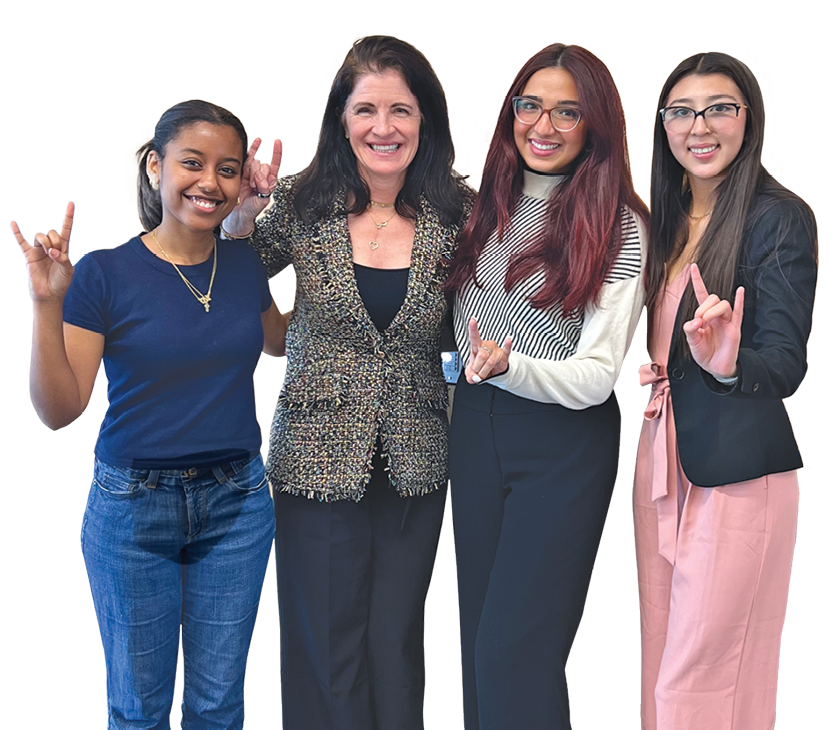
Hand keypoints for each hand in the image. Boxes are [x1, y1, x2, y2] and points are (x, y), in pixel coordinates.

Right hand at [11, 201, 74, 301]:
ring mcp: (39, 250)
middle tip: (56, 252)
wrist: (49, 295)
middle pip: (52, 232)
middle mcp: (51, 246)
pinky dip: (16, 232)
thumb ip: (63, 259)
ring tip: (48, 253)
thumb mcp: (68, 271)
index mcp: (64, 248)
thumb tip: (52, 251)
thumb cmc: (61, 283)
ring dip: (45, 241)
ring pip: (40, 235)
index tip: (71, 203)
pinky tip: (13, 222)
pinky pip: (20, 241)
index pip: (67, 229)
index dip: (69, 217)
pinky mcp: (29, 255)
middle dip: (56, 240)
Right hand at [225, 137, 282, 234]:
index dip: (276, 154)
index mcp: (270, 184)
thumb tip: (262, 177)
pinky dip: (252, 150)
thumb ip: (263, 190)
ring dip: (251, 173)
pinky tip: (258, 140)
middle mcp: (263, 178)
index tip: (277, 141)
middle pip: (263, 166)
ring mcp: (252, 175)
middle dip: (258, 176)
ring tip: (249, 185)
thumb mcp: (260, 202)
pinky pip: (248, 159)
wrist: (238, 216)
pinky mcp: (242, 173)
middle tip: (254, 187)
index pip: (275, 166)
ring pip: (254, 163)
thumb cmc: (251, 211)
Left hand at [464, 317, 511, 383]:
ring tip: (484, 374)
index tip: (472, 320)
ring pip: (490, 361)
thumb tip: (474, 378)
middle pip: (482, 355)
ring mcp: (496, 350)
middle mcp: (487, 346)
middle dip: (478, 368)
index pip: (474, 336)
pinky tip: (508, 340)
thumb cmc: (480, 368)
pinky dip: (508, 346)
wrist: (492, 373)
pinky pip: (507, 350)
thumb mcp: (471, 374)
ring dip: (485, 371)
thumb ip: (470, 376)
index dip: (473, 328)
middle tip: (477, 373)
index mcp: (476, 347)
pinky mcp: (504, 355)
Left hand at [682, 263, 743, 378]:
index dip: (697, 281)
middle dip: (703, 307)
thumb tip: (694, 321)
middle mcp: (716, 316)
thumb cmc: (705, 354)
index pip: (701, 295)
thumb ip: (690, 330)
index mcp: (704, 316)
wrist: (715, 368)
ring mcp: (726, 321)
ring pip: (723, 305)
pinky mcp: (734, 329)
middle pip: (712, 298)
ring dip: (712, 310)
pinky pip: (738, 312)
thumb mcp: (692, 342)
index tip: (692, 266)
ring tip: (706, 322)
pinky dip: (739, 301)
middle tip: (699, 320)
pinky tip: (739, 291)